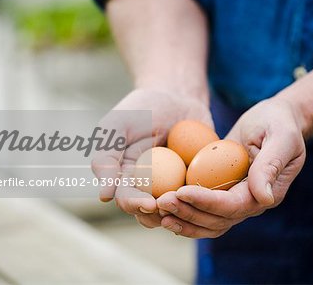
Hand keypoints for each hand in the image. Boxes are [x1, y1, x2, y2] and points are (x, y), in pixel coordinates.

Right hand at [91, 87, 211, 227]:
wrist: (178, 97)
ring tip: (188, 204)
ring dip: (180, 212)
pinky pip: (200, 196)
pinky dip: (202, 199)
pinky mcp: (197, 182)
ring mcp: (173, 186)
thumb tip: (104, 196)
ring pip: (175, 210)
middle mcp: (148, 187)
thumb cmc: (143, 109)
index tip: (149, 203)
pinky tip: (208, 196)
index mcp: (126, 178)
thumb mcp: (117, 126)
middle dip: (159, 214)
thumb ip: (106, 158)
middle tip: (170, 206)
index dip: (135, 205)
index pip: (126, 199)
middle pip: (150, 211)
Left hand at [157, 98, 305, 237]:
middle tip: (161, 201)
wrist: (274, 118)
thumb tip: (265, 198)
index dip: (206, 202)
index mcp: (266, 193)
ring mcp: (236, 200)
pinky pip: (202, 210)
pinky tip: (163, 208)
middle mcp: (251, 203)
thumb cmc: (279, 122)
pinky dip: (184, 212)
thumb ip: (271, 165)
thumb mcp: (281, 137)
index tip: (181, 191)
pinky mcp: (223, 192)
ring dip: (183, 218)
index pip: (232, 206)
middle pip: (217, 220)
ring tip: (158, 209)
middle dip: (188, 212)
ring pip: (207, 222)